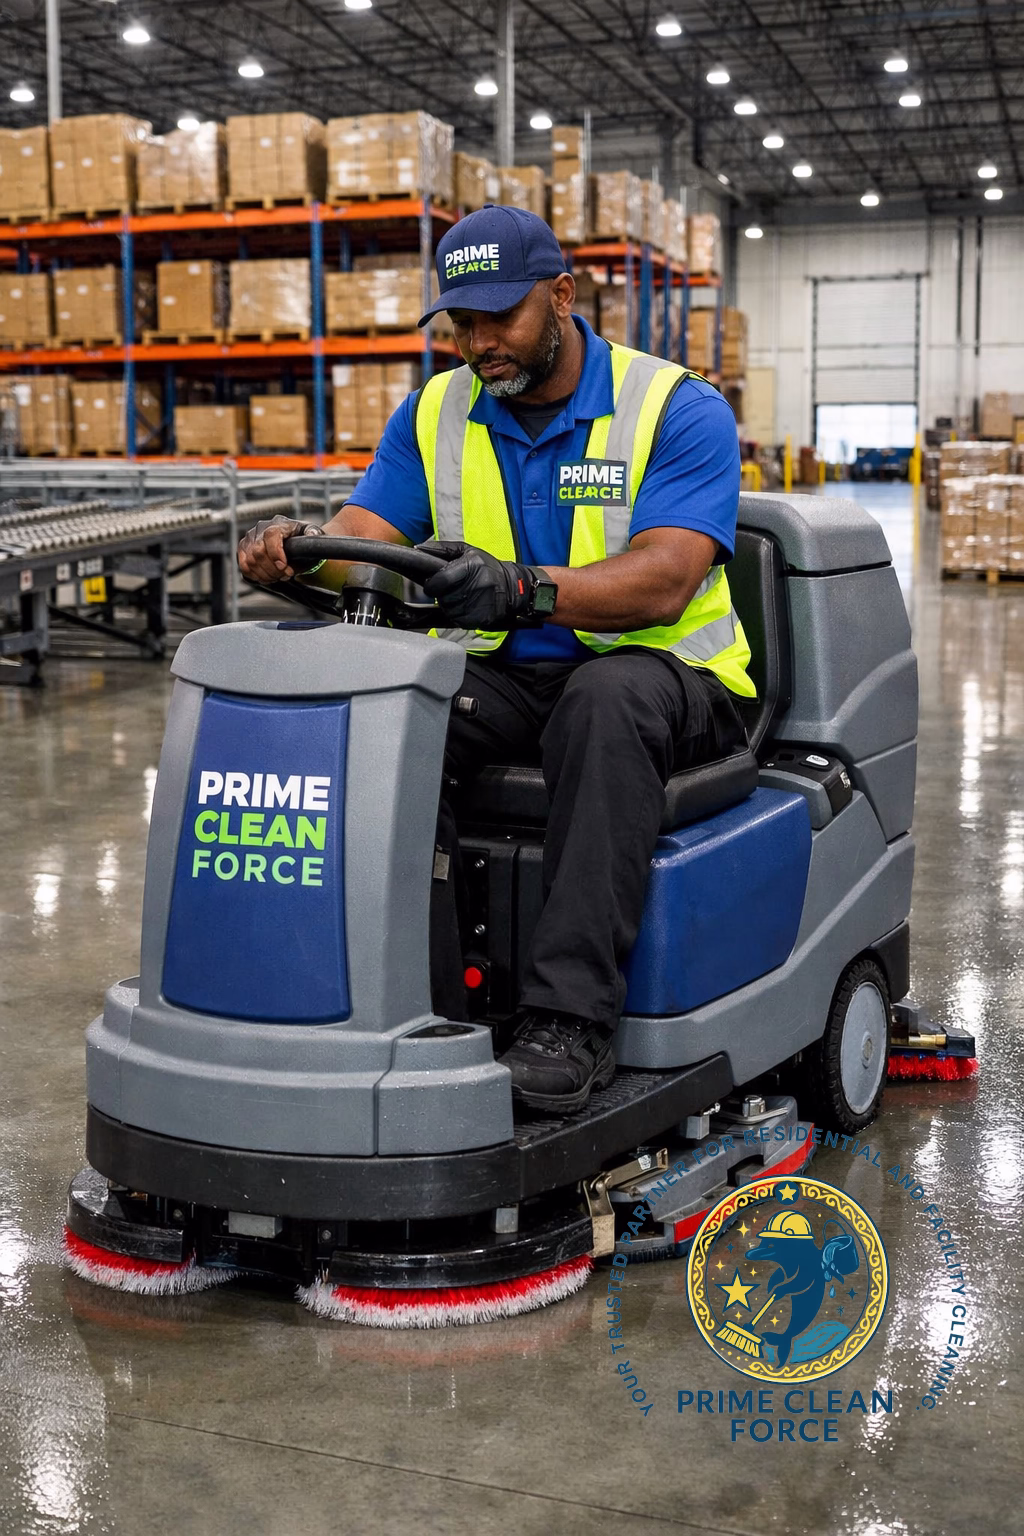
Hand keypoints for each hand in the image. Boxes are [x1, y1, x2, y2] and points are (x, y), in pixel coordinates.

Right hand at [237, 516, 321, 583]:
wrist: (294, 540)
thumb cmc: (304, 539)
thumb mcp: (313, 535)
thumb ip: (313, 535)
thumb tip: (312, 535)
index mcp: (279, 523)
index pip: (271, 535)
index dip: (276, 553)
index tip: (284, 567)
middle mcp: (261, 528)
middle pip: (258, 552)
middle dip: (273, 569)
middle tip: (285, 575)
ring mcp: (250, 538)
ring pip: (250, 561)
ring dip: (265, 574)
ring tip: (277, 576)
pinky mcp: (244, 548)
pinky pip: (243, 565)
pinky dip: (254, 575)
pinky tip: (266, 577)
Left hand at [419, 541, 537, 629]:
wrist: (513, 587)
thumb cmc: (487, 567)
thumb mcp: (467, 550)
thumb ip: (442, 548)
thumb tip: (418, 548)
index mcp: (472, 566)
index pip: (441, 581)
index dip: (432, 585)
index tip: (433, 584)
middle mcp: (477, 585)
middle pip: (443, 598)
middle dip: (441, 595)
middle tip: (450, 589)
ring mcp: (480, 604)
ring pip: (449, 610)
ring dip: (449, 606)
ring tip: (460, 597)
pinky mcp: (482, 618)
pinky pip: (459, 620)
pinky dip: (458, 615)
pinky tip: (466, 606)